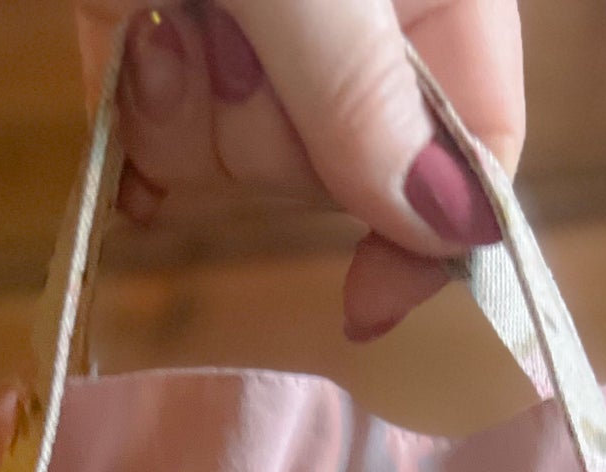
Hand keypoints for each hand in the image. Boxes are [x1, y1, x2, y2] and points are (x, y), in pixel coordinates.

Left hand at [74, 1, 524, 340]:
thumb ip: (365, 98)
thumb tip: (446, 230)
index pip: (474, 150)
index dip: (427, 240)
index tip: (363, 308)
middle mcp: (358, 30)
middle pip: (341, 171)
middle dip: (272, 134)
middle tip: (233, 33)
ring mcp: (256, 37)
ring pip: (241, 164)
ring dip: (191, 112)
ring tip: (167, 9)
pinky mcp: (161, 35)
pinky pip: (163, 141)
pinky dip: (140, 121)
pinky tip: (131, 52)